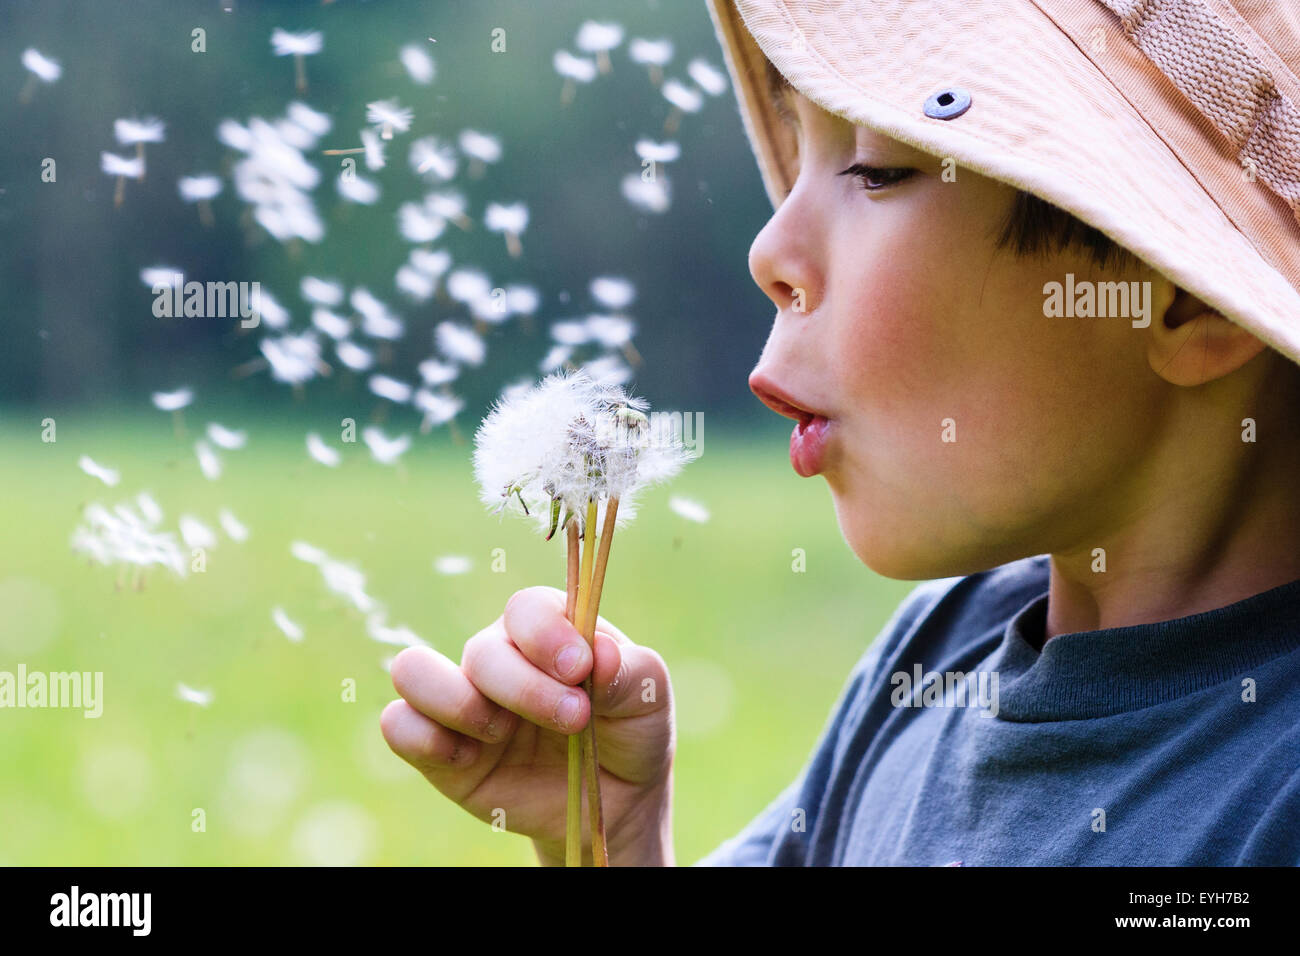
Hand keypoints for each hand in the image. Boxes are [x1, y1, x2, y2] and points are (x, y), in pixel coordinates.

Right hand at [381, 585, 675, 864]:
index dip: (546, 634)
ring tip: (502, 734)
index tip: (580, 669)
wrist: (613, 803)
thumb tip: (600, 653)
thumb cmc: (629, 732)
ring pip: (415, 671)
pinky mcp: (439, 750)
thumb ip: (629, 671)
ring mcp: (465, 701)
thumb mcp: (648, 698)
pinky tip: (471, 760)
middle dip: (526, 689)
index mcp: (548, 630)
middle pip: (482, 650)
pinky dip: (423, 737)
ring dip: (461, 703)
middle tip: (574, 720)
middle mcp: (499, 657)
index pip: (526, 609)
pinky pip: (400, 726)